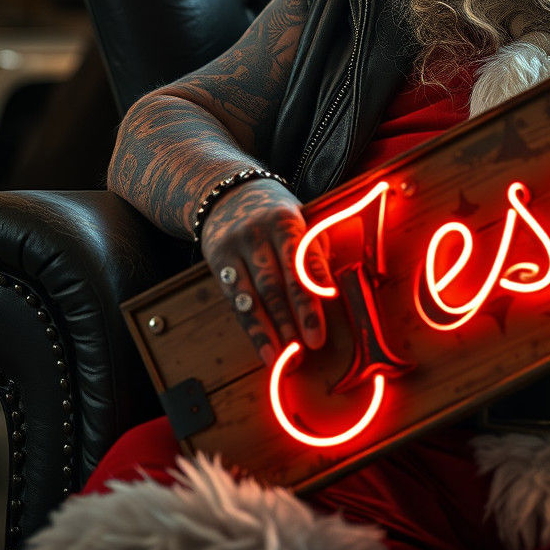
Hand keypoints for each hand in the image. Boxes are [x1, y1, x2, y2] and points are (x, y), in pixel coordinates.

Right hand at [200, 178, 333, 365]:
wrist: (228, 193)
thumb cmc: (277, 212)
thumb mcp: (301, 217)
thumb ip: (315, 248)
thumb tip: (331, 288)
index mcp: (286, 219)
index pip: (302, 257)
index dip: (315, 285)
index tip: (328, 307)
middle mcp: (258, 232)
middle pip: (279, 280)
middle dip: (297, 316)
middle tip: (312, 345)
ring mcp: (235, 247)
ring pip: (255, 295)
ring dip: (273, 329)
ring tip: (287, 356)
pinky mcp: (217, 261)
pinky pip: (236, 301)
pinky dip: (252, 327)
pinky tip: (264, 347)